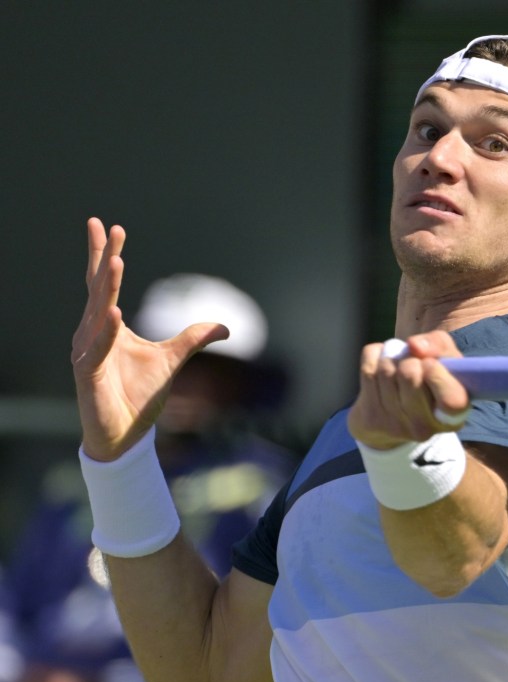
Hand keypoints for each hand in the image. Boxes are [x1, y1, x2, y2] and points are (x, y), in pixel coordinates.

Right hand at [71, 218, 229, 460]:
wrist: (124, 436)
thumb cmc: (139, 396)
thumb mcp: (173, 360)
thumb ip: (194, 339)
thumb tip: (225, 327)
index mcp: (107, 326)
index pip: (104, 284)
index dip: (105, 255)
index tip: (108, 225)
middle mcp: (92, 334)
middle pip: (97, 289)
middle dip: (103, 258)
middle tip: (107, 227)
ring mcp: (88, 353)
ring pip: (96, 313)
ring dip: (107, 287)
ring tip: (117, 261)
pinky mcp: (89, 376)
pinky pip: (98, 349)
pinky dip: (106, 332)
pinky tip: (113, 313)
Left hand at [347, 331, 469, 449]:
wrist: (394, 409)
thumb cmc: (429, 378)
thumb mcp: (445, 358)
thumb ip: (439, 345)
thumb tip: (414, 346)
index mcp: (453, 417)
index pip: (450, 399)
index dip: (436, 373)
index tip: (430, 365)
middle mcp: (425, 428)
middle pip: (409, 374)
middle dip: (409, 359)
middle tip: (412, 365)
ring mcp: (396, 426)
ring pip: (386, 370)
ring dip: (391, 358)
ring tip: (397, 367)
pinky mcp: (371, 420)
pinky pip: (368, 369)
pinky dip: (374, 357)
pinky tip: (380, 367)